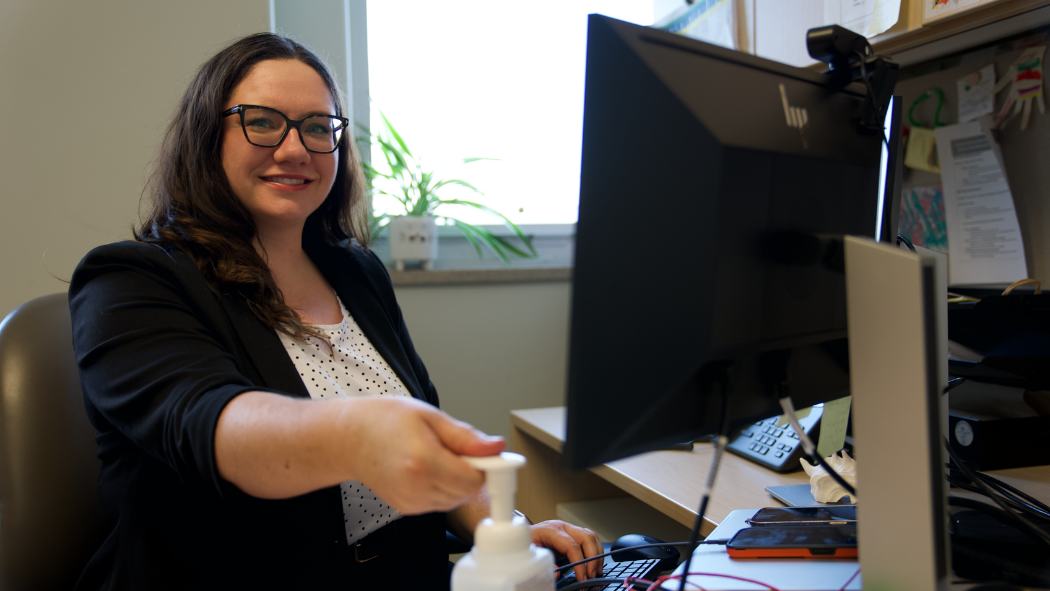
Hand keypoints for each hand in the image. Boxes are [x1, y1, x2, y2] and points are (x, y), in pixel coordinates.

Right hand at [347, 397, 504, 514]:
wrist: (349, 438)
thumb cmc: (384, 420)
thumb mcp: (430, 416)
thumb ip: (466, 436)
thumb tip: (497, 447)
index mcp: (424, 461)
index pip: (475, 480)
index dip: (484, 465)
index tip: (483, 452)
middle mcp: (416, 487)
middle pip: (467, 493)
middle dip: (470, 472)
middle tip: (456, 449)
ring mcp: (410, 501)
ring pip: (455, 500)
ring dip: (457, 481)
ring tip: (437, 456)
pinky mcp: (407, 508)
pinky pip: (440, 503)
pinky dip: (442, 487)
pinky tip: (427, 468)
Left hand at [530, 520, 602, 581]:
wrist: (520, 533)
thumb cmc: (525, 542)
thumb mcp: (529, 552)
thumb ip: (542, 562)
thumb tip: (556, 573)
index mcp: (551, 530)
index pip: (572, 545)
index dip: (580, 563)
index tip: (582, 577)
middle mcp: (562, 527)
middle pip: (586, 537)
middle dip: (593, 557)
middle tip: (592, 575)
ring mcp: (568, 528)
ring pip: (591, 536)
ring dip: (597, 554)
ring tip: (596, 571)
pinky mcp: (572, 533)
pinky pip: (588, 539)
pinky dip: (594, 551)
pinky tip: (594, 564)